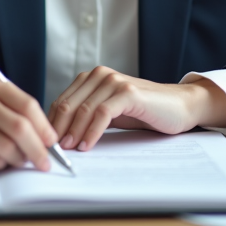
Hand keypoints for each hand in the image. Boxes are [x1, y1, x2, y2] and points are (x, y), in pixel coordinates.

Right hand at [0, 74, 57, 171]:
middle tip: (44, 162)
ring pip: (4, 152)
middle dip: (37, 151)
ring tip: (17, 158)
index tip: (52, 142)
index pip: (26, 106)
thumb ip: (16, 106)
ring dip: (16, 160)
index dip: (44, 128)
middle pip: (18, 131)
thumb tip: (45, 137)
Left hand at [47, 66, 225, 151]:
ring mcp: (114, 82)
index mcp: (91, 78)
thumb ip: (88, 116)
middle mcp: (100, 75)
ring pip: (83, 109)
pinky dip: (91, 131)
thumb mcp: (110, 112)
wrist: (179, 107)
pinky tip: (87, 145)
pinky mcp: (128, 93)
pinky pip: (102, 113)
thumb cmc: (143, 112)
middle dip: (58, 129)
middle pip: (68, 104)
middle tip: (54, 150)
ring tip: (69, 150)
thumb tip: (60, 135)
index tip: (46, 144)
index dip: (51, 123)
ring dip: (73, 132)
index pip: (62, 101)